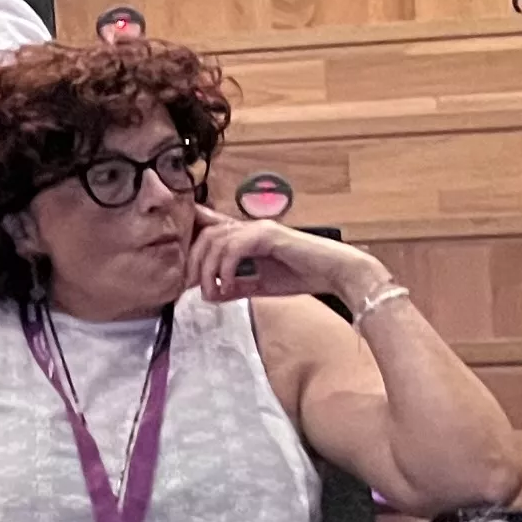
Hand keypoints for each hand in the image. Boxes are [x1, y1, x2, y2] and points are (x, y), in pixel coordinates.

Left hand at [186, 211, 385, 308]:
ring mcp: (259, 228)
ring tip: (211, 292)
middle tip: (192, 288)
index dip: (191, 248)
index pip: (209, 231)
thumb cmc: (301, 276)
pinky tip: (228, 286)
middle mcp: (249, 227)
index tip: (185, 276)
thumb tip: (209, 294)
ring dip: (208, 269)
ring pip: (215, 241)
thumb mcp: (258, 286)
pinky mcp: (268, 234)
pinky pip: (234, 248)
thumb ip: (234, 287)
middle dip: (193, 263)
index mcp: (245, 236)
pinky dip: (225, 269)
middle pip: (204, 236)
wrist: (335, 273)